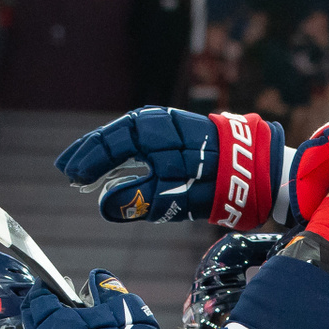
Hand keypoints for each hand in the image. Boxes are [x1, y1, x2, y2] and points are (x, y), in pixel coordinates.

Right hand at [55, 106, 284, 228]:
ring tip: (83, 167)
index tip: (73, 176)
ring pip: (127, 135)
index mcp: (158, 132)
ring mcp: (171, 127)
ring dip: (104, 150)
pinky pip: (142, 139)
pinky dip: (124, 150)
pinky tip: (113, 162)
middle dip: (90, 152)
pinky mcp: (178, 135)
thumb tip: (104, 204)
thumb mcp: (178, 199)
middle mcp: (161, 124)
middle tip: (66, 169)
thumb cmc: (221, 184)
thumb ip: (139, 201)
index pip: (114, 142)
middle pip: (115, 135)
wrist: (262, 170)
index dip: (90, 159)